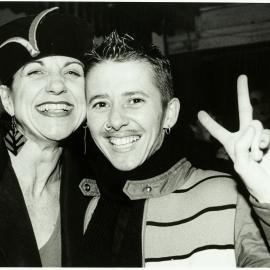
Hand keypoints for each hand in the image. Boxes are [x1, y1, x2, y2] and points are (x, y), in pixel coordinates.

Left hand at [198, 74, 269, 202]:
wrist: (269, 185)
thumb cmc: (253, 179)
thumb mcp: (240, 164)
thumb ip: (242, 144)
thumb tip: (252, 125)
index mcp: (231, 142)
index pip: (218, 130)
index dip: (209, 122)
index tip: (199, 112)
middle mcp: (245, 135)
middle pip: (244, 110)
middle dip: (243, 92)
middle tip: (242, 76)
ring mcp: (259, 135)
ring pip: (255, 126)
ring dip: (254, 143)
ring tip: (256, 157)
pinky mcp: (269, 138)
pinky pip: (264, 134)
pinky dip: (262, 144)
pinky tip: (262, 154)